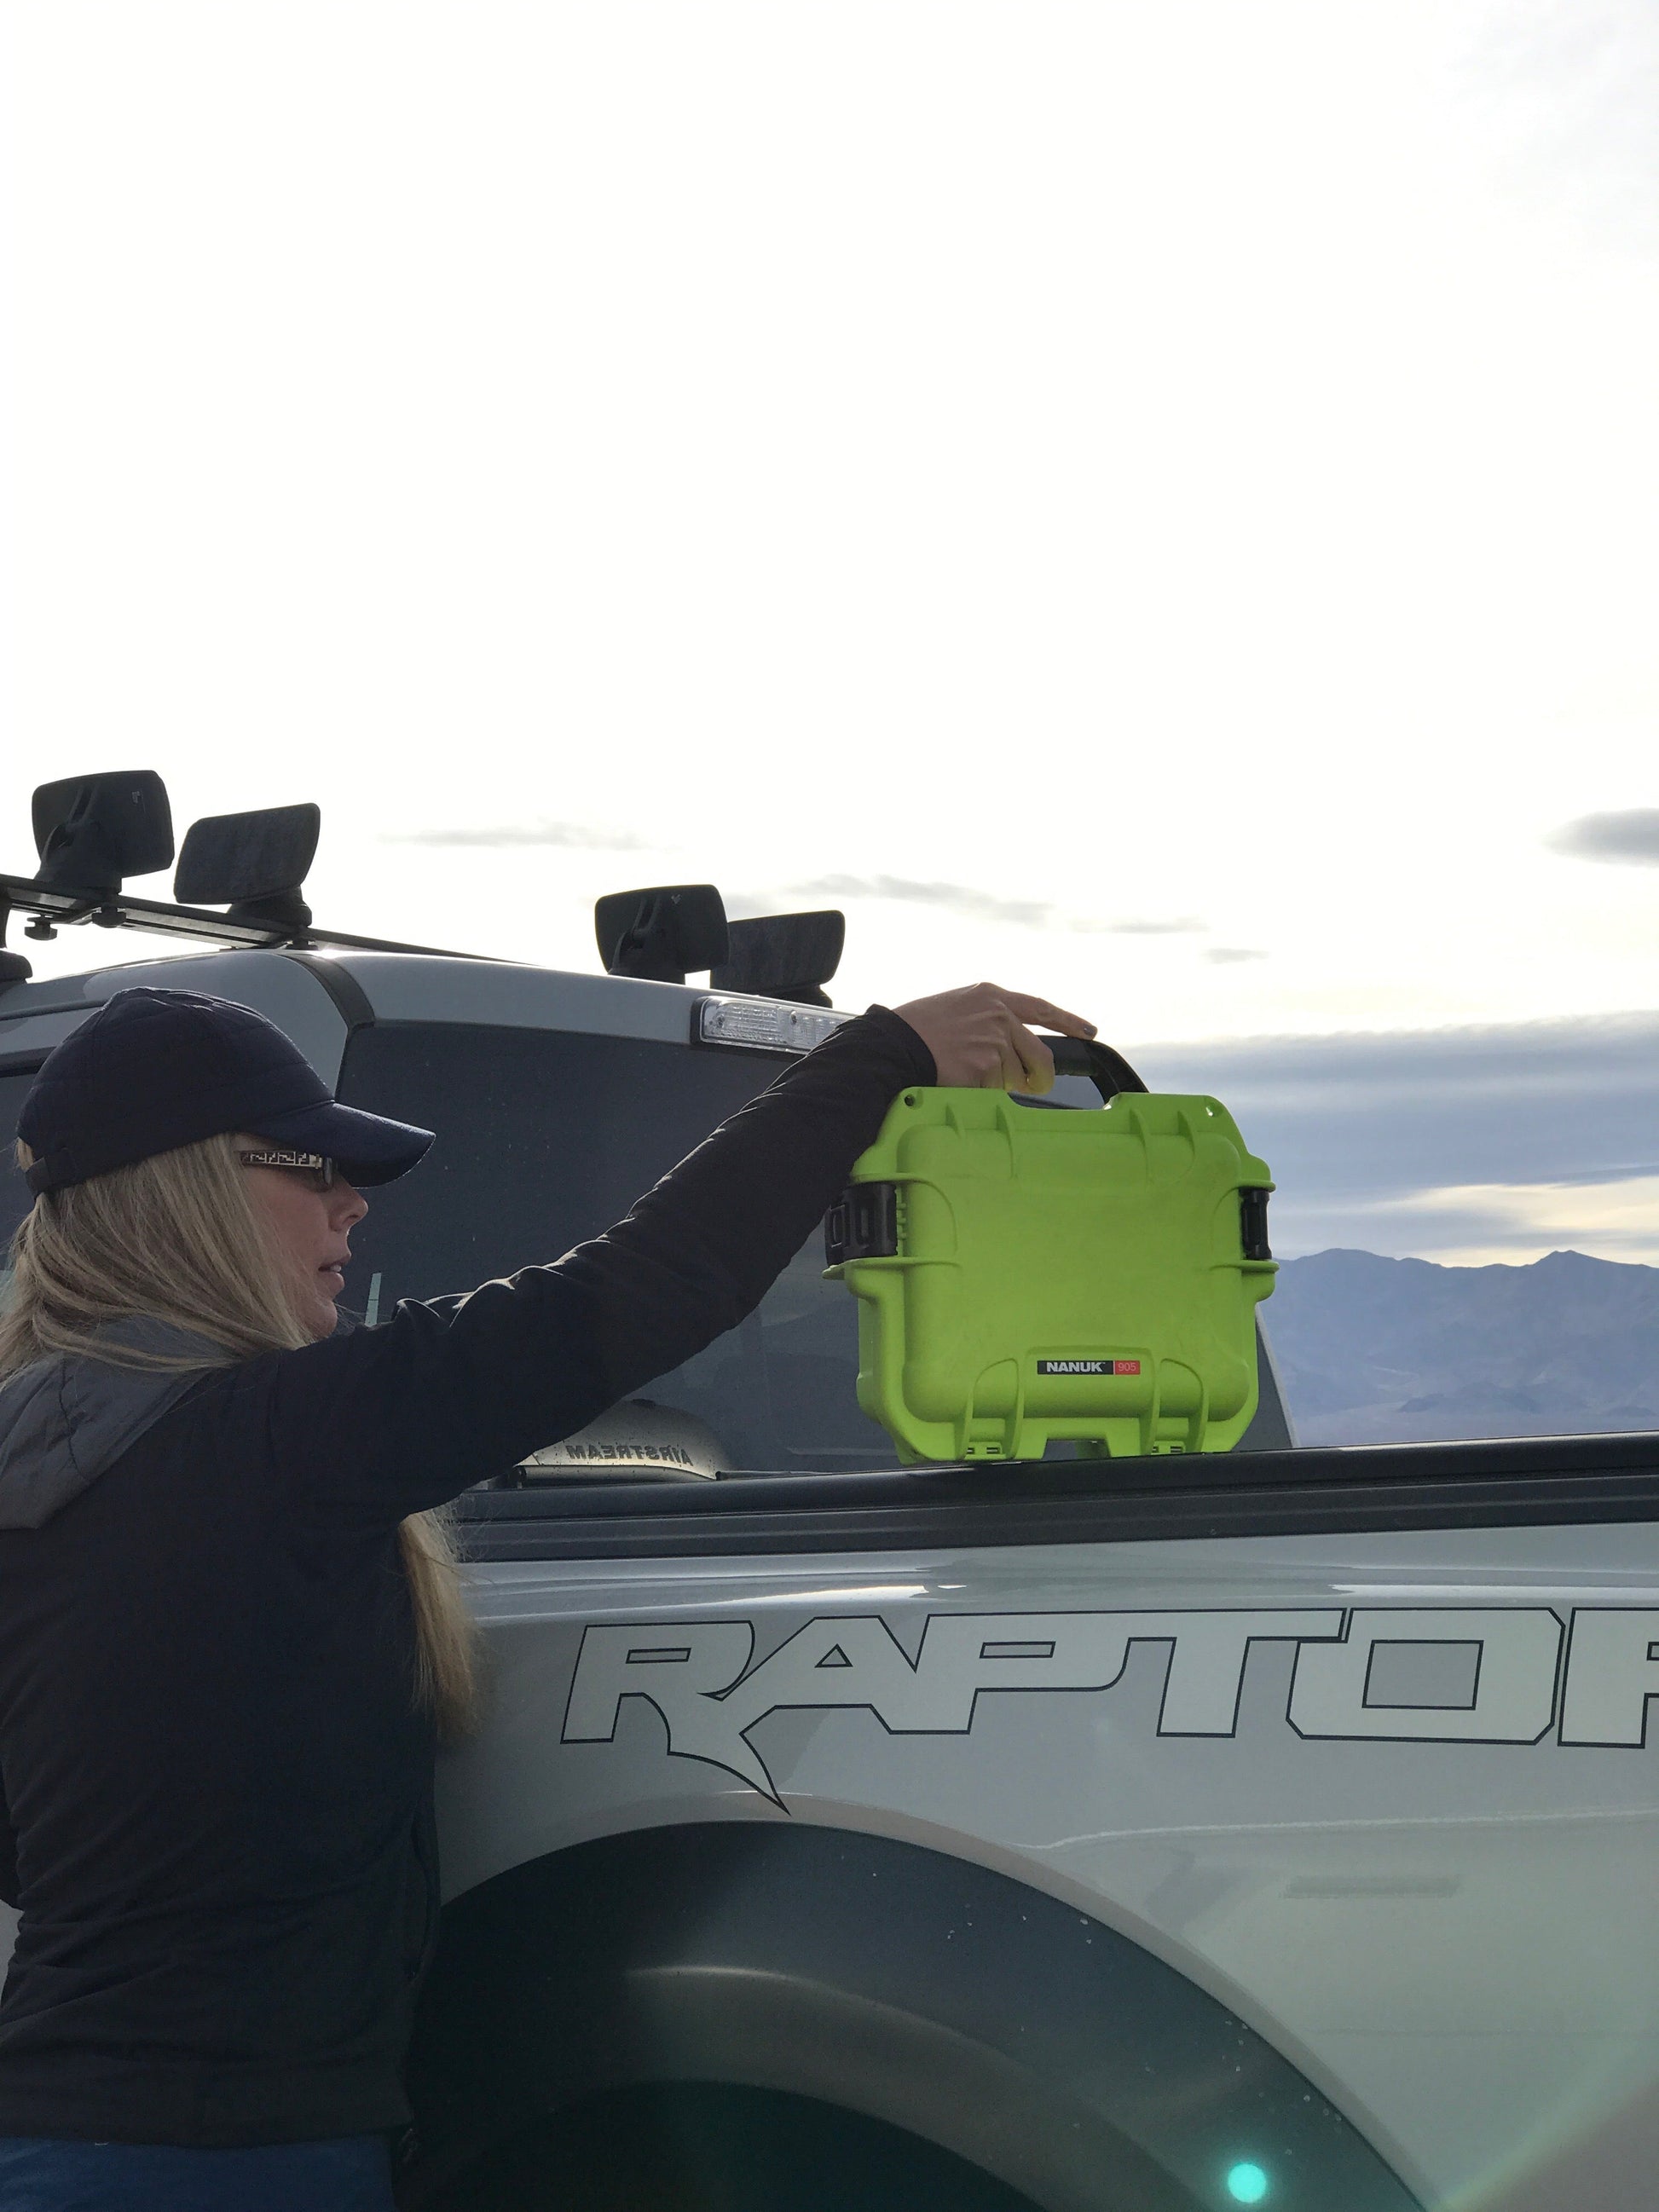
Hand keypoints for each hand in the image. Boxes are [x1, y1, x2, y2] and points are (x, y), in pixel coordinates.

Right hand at [891, 982, 1096, 1093]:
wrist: (895, 1043)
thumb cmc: (918, 1027)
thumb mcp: (958, 1006)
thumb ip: (988, 1017)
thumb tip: (1009, 1042)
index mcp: (992, 996)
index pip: (1041, 1009)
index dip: (1068, 1020)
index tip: (1087, 1030)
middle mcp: (999, 1016)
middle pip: (1039, 1054)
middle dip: (1039, 1076)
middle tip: (1033, 1085)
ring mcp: (994, 1042)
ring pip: (1014, 1078)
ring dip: (996, 1084)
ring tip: (964, 1072)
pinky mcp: (986, 1067)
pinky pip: (995, 1091)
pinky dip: (979, 1092)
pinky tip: (958, 1079)